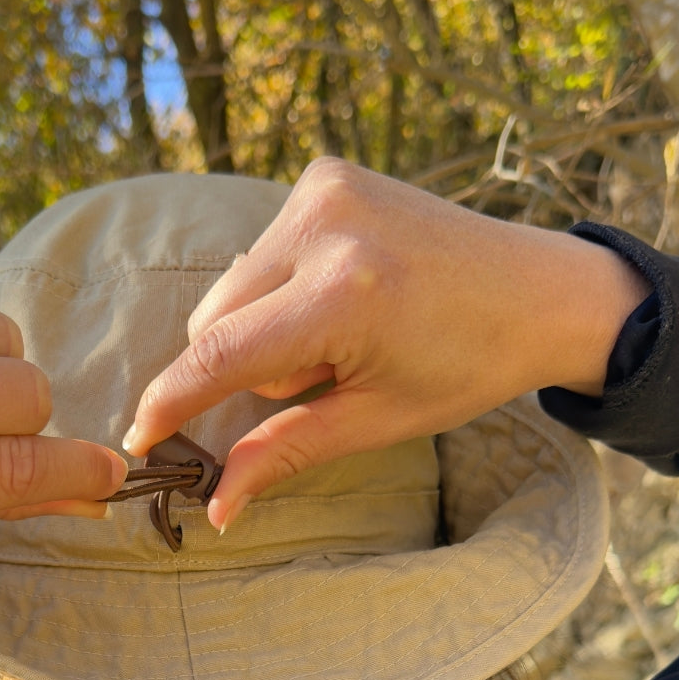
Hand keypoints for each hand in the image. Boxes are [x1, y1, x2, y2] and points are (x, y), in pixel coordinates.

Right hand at [124, 159, 648, 530]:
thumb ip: (283, 452)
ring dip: (264, 324)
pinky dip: (283, 283)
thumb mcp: (376, 420)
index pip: (218, 355)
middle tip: (323, 375)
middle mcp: (323, 227)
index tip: (137, 438)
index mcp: (341, 296)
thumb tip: (214, 506)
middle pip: (214, 319)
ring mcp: (323, 189)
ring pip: (232, 285)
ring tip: (341, 331)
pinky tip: (344, 291)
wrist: (541, 290)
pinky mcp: (326, 174)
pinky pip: (262, 249)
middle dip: (247, 363)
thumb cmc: (467, 364)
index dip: (168, 402)